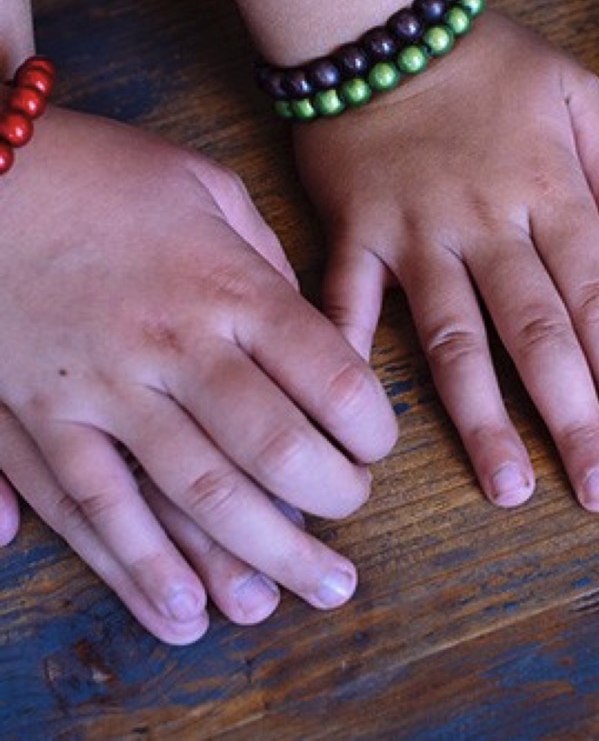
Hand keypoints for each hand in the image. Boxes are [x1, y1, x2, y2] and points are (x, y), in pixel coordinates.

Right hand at [0, 108, 396, 643]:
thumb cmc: (105, 172)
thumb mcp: (209, 188)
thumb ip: (266, 263)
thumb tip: (308, 329)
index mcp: (229, 289)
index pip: (329, 378)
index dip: (371, 426)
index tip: (379, 444)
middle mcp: (173, 348)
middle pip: (274, 450)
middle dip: (329, 499)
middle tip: (351, 519)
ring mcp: (100, 392)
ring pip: (192, 497)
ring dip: (253, 558)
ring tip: (295, 598)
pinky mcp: (36, 424)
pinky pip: (93, 510)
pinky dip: (140, 568)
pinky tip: (184, 609)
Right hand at [294, 11, 598, 511]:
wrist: (384, 19)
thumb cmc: (490, 61)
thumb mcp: (578, 92)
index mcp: (551, 190)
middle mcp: (488, 221)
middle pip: (539, 332)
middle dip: (576, 416)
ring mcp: (416, 231)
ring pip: (454, 337)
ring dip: (482, 417)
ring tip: (510, 487)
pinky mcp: (354, 231)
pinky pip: (347, 298)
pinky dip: (347, 351)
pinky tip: (356, 418)